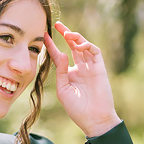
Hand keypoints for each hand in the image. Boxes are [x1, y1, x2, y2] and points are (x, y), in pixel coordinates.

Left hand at [43, 21, 121, 136]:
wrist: (94, 119)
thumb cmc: (77, 109)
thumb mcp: (63, 90)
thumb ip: (61, 72)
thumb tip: (62, 54)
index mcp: (68, 75)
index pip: (58, 56)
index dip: (52, 46)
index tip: (44, 36)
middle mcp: (79, 69)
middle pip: (72, 46)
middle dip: (66, 34)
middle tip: (58, 25)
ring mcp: (90, 68)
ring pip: (83, 47)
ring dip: (76, 38)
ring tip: (68, 34)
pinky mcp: (100, 68)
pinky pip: (95, 52)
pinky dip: (87, 46)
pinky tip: (79, 46)